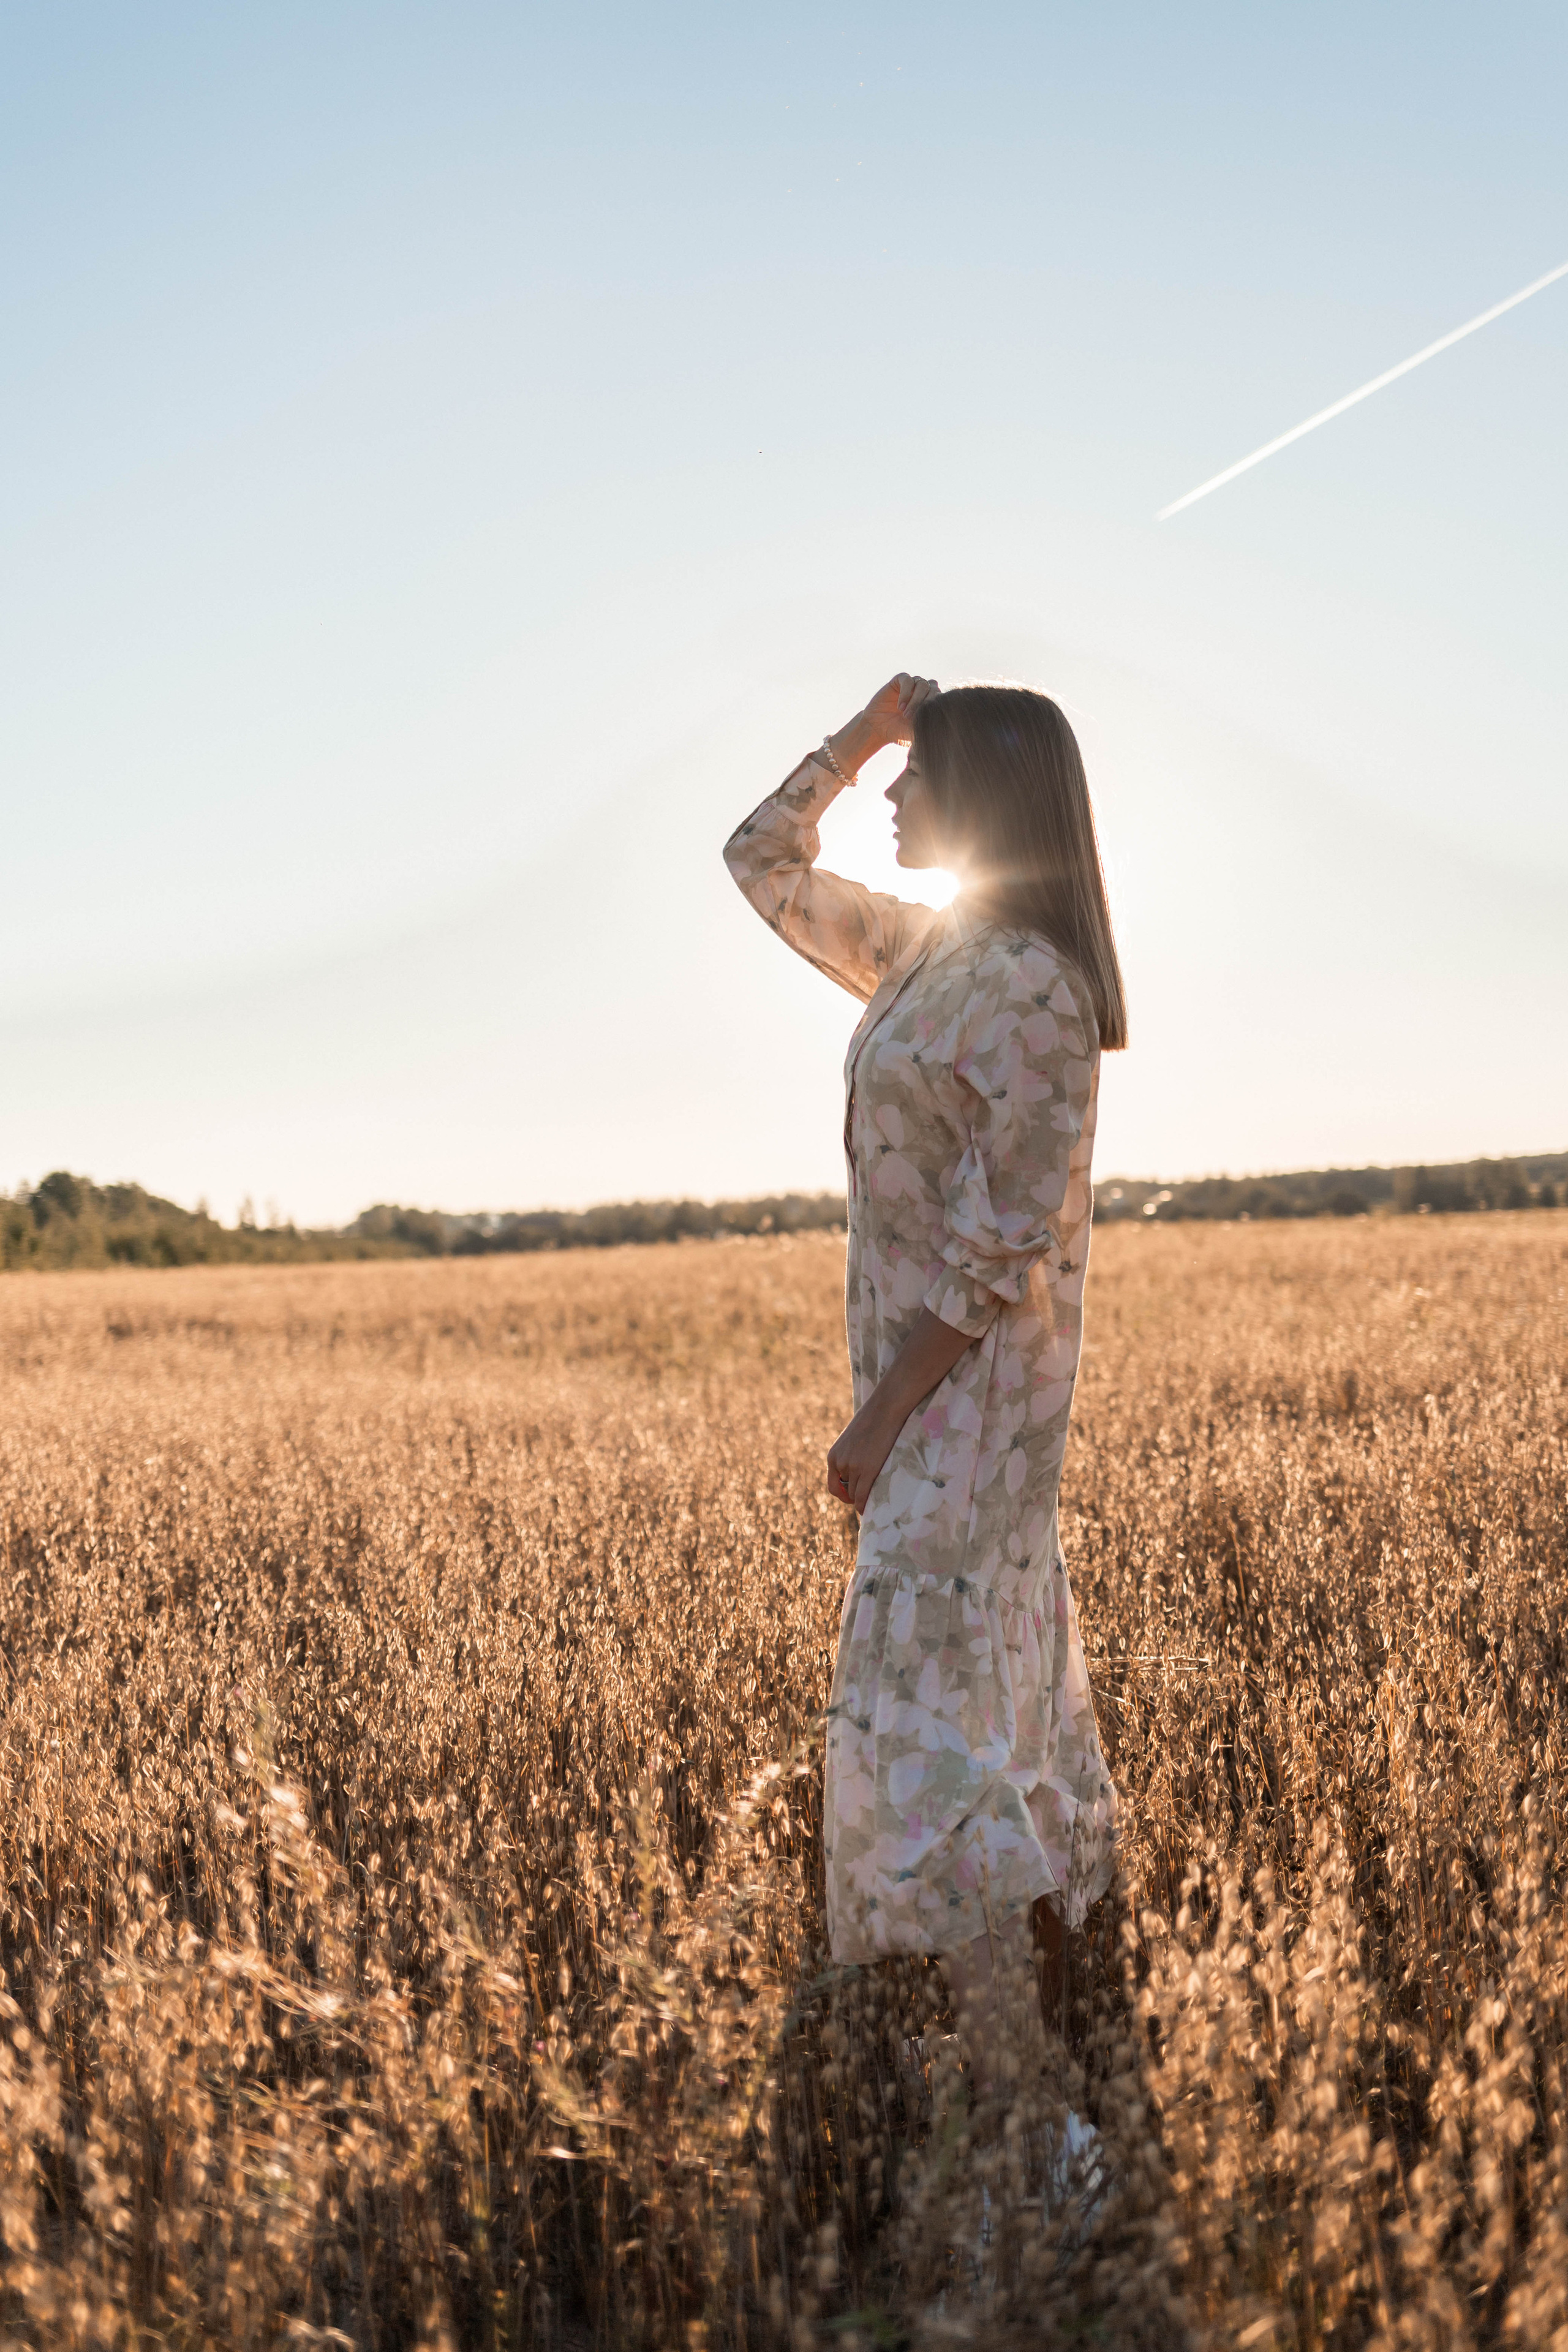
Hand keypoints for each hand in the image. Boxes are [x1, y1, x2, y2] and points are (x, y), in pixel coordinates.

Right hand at [826, 673, 939, 779]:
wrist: (877, 728)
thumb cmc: (898, 732)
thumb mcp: (916, 732)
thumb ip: (929, 726)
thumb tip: (944, 726)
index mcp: (931, 702)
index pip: (941, 697)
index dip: (935, 706)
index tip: (925, 720)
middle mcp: (923, 692)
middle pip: (933, 689)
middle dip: (924, 704)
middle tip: (910, 718)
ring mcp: (912, 685)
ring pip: (922, 684)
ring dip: (915, 699)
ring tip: (904, 713)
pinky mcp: (899, 680)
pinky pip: (908, 680)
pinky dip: (905, 693)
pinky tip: (899, 706)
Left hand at [826, 1397, 901, 1514]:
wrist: (885, 1407)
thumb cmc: (872, 1418)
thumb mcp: (853, 1438)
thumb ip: (850, 1454)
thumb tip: (857, 1465)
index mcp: (833, 1456)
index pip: (833, 1485)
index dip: (842, 1494)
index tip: (852, 1496)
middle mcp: (839, 1463)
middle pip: (845, 1492)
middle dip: (854, 1498)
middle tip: (866, 1499)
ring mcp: (853, 1467)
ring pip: (855, 1494)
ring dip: (862, 1499)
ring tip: (873, 1499)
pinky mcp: (867, 1469)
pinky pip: (862, 1496)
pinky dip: (864, 1506)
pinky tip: (868, 1510)